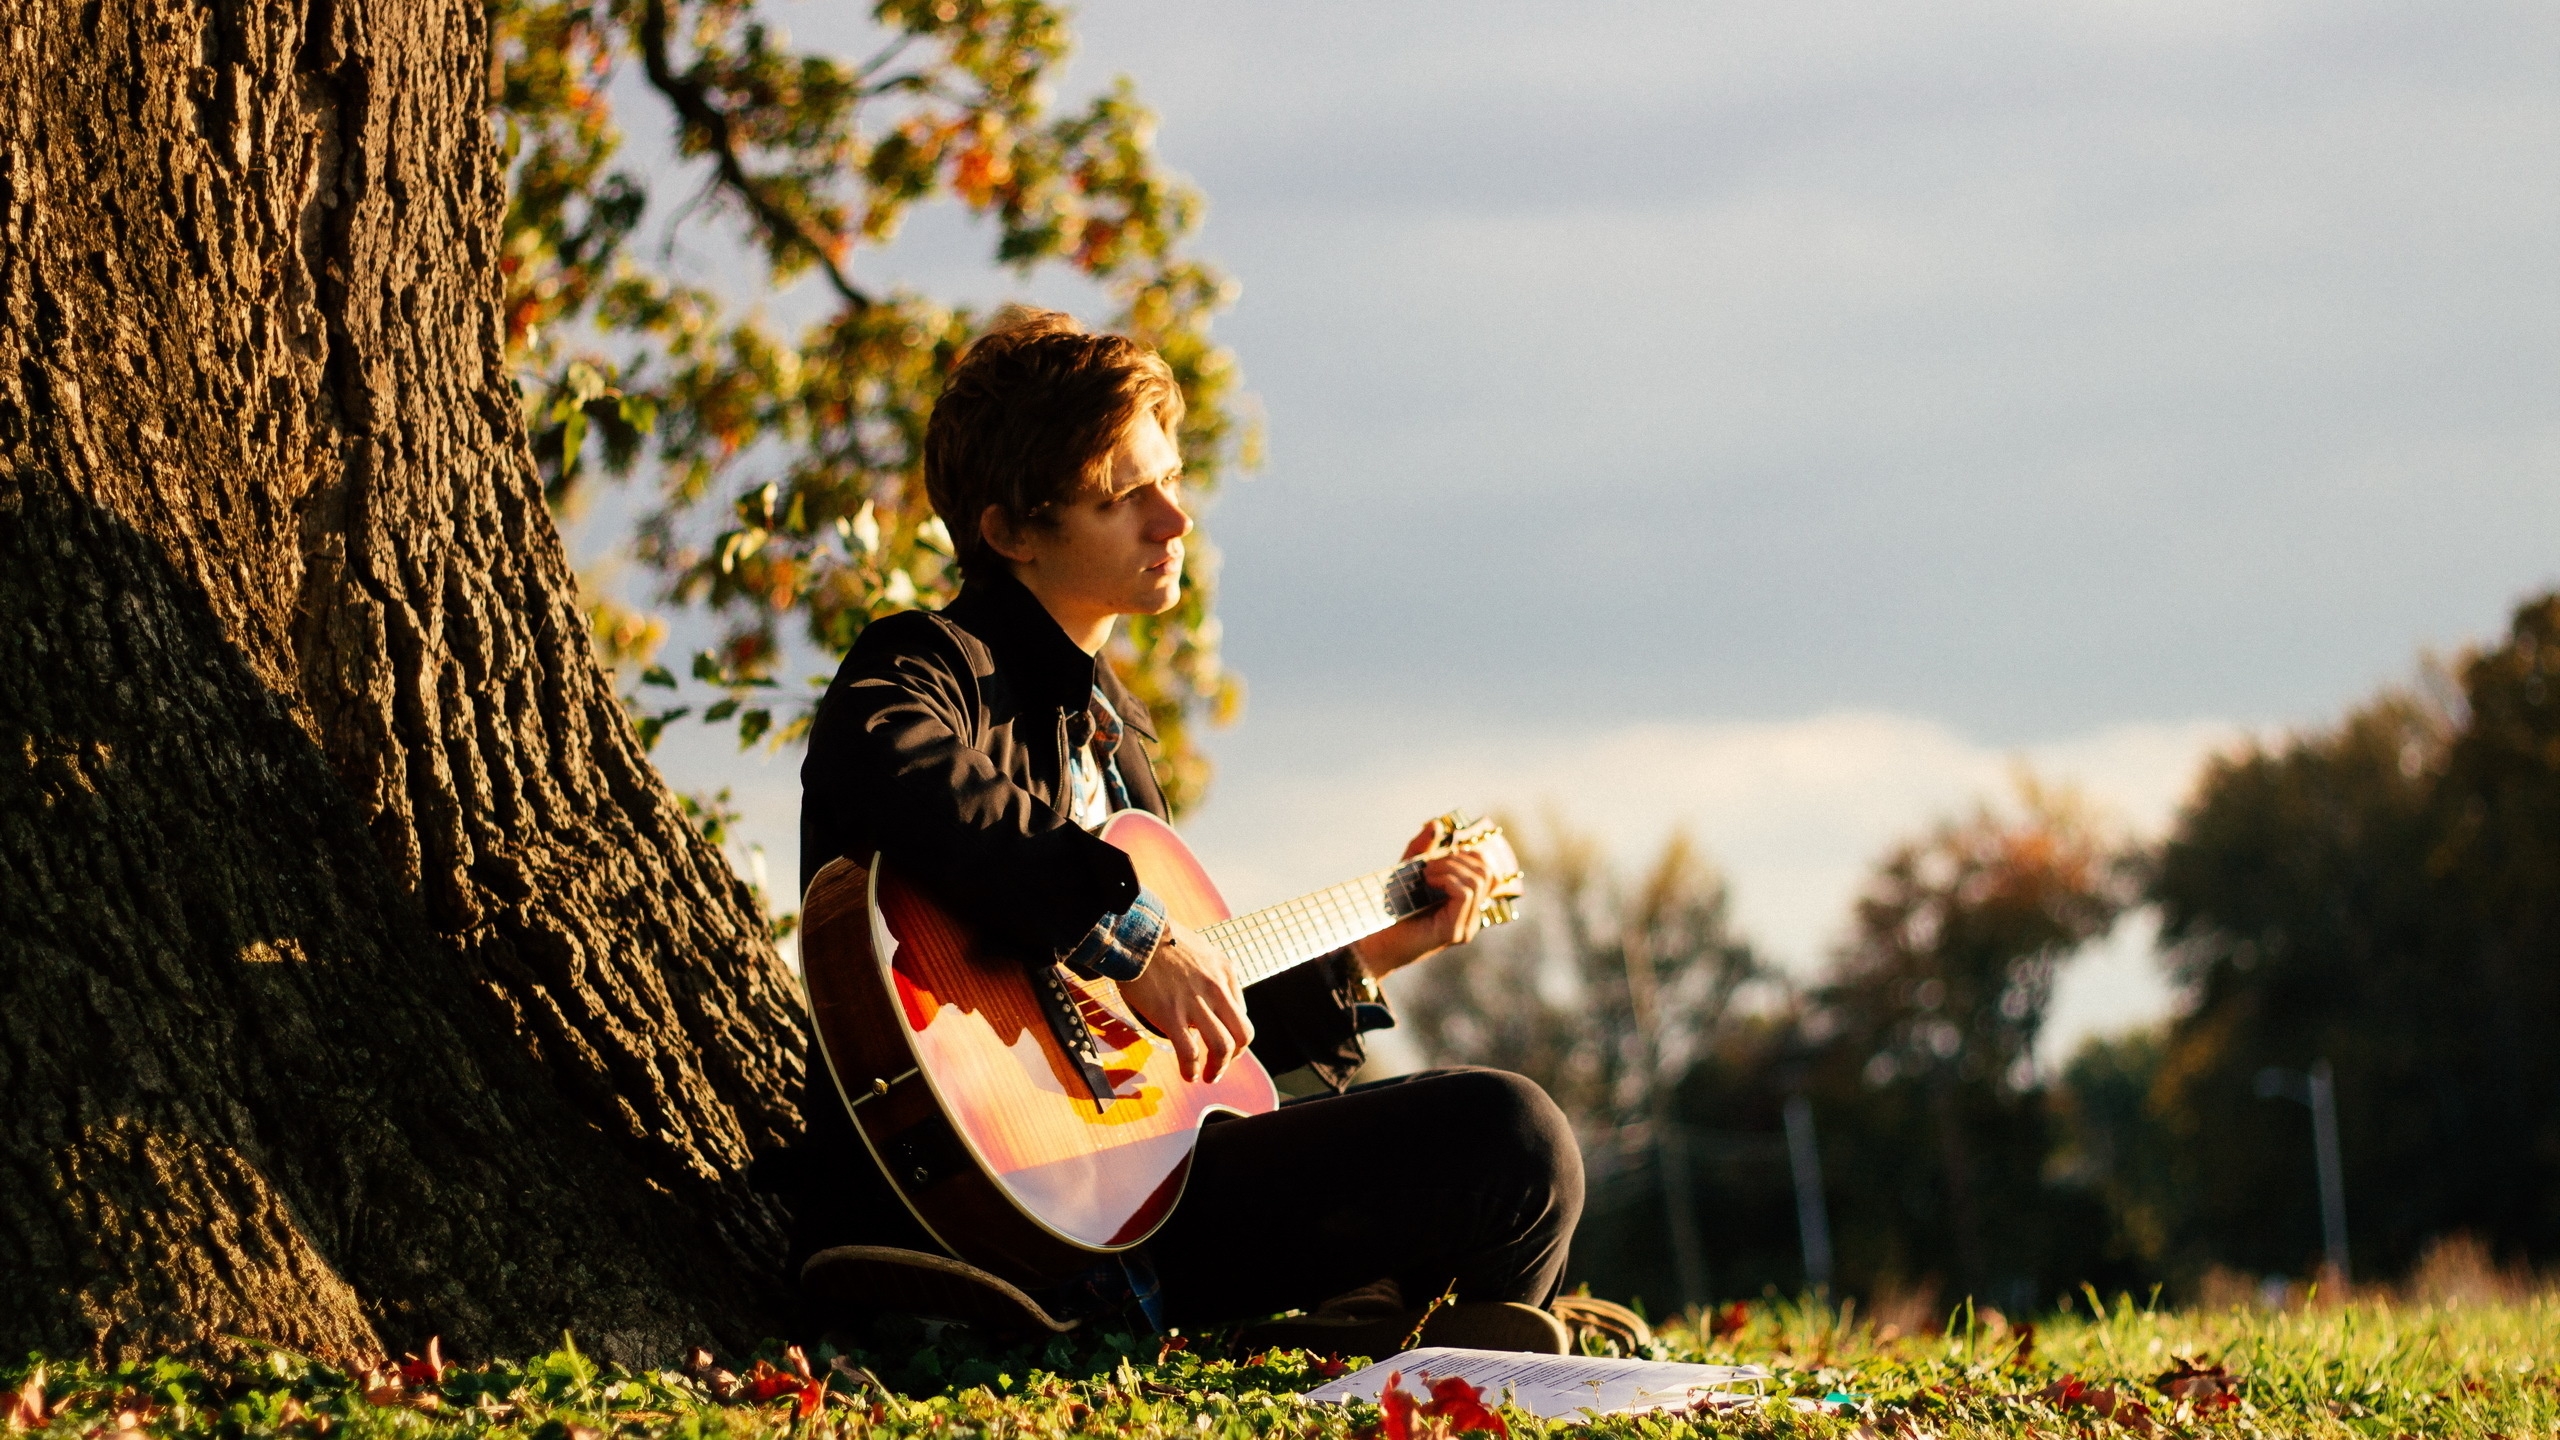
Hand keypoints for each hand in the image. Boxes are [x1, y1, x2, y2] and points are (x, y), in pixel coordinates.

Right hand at [1116, 920, 1254, 1081]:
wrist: (1135, 933)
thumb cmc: (1161, 940)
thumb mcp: (1200, 951)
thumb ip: (1208, 976)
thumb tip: (1205, 1000)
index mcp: (1225, 972)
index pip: (1241, 1015)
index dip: (1233, 1035)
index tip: (1222, 1043)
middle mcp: (1216, 988)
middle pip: (1242, 1034)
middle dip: (1234, 1057)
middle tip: (1220, 1066)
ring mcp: (1195, 1002)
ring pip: (1222, 1047)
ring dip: (1217, 1068)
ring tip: (1206, 1076)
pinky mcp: (1171, 1014)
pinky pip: (1189, 1052)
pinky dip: (1191, 1069)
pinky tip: (1188, 1075)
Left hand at [1348, 820, 1499, 981]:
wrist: (1371, 943)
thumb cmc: (1388, 910)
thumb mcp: (1408, 872)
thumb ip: (1423, 849)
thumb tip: (1437, 822)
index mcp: (1466, 906)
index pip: (1489, 873)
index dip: (1469, 855)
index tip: (1439, 857)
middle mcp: (1471, 918)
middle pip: (1488, 873)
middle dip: (1458, 859)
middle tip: (1429, 865)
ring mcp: (1465, 927)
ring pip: (1478, 881)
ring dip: (1450, 867)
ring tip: (1425, 873)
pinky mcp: (1453, 932)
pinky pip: (1465, 893)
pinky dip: (1447, 878)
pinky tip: (1427, 882)